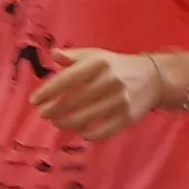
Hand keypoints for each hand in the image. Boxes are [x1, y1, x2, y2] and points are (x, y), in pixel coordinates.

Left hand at [29, 48, 169, 140]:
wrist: (154, 78)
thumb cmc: (118, 66)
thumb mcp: (97, 56)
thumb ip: (74, 56)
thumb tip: (53, 54)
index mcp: (99, 64)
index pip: (66, 80)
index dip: (47, 92)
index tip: (34, 101)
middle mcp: (109, 82)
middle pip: (72, 102)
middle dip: (53, 110)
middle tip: (43, 114)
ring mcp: (119, 102)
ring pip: (83, 119)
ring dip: (65, 123)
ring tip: (57, 121)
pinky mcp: (127, 119)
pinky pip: (100, 132)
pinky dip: (86, 133)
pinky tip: (79, 130)